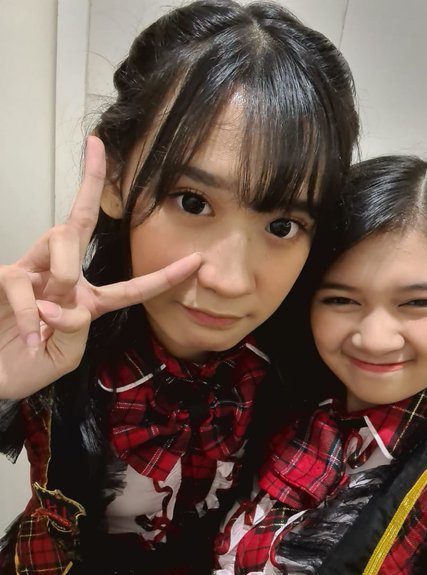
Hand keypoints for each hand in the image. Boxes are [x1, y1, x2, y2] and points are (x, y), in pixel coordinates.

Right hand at [0, 136, 200, 399]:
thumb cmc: (30, 365)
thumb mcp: (65, 355)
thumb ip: (75, 329)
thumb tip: (65, 300)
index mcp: (87, 300)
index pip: (132, 286)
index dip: (164, 276)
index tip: (196, 261)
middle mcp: (61, 277)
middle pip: (81, 221)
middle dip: (91, 182)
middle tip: (97, 145)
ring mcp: (32, 273)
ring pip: (59, 238)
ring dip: (66, 271)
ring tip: (51, 310)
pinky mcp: (5, 278)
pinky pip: (23, 282)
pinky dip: (29, 312)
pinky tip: (30, 335)